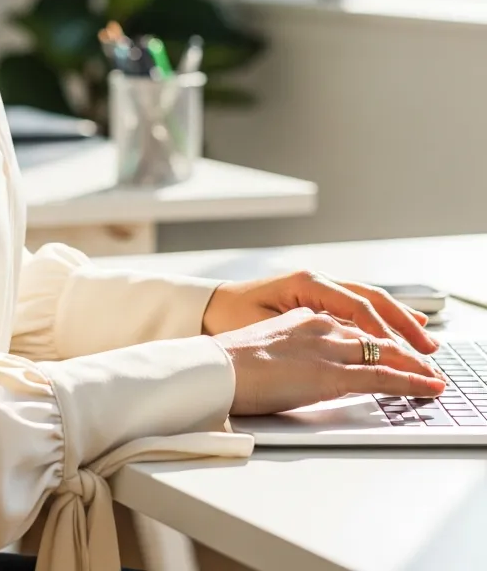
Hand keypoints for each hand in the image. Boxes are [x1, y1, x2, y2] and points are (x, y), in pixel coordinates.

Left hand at [202, 268, 439, 355]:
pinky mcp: (315, 301)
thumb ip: (302, 333)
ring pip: (368, 301)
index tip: (404, 353)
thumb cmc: (231, 319)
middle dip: (402, 324)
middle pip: (371, 300)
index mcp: (306, 283)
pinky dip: (379, 319)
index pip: (357, 305)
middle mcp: (317, 282)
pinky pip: (355, 308)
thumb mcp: (265, 327)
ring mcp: (318, 289)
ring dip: (396, 320)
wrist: (208, 309)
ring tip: (424, 338)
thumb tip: (337, 344)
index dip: (384, 330)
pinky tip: (395, 329)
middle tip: (428, 349)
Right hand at [217, 307, 445, 415]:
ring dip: (414, 364)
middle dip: (405, 343)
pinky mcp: (331, 375)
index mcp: (305, 315)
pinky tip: (426, 388)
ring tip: (433, 375)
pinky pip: (381, 377)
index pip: (354, 318)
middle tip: (427, 352)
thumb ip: (291, 344)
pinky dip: (410, 382)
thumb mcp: (268, 341)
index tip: (397, 334)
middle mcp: (322, 324)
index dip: (381, 326)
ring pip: (385, 351)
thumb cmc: (232, 359)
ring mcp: (329, 348)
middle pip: (376, 332)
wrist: (218, 366)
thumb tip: (298, 360)